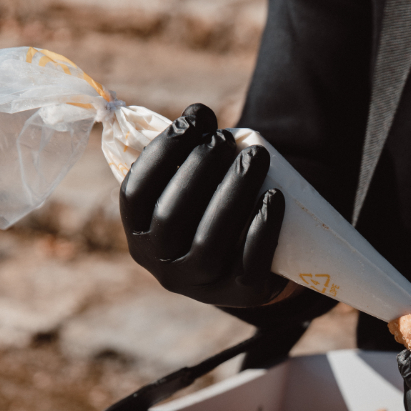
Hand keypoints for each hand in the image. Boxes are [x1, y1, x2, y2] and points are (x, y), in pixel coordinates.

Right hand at [120, 103, 286, 309]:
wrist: (248, 266)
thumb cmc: (211, 212)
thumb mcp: (187, 189)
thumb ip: (183, 158)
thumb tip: (199, 114)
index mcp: (139, 234)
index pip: (136, 193)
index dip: (162, 153)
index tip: (193, 120)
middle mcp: (161, 265)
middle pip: (173, 217)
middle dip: (200, 170)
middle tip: (226, 140)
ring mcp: (199, 286)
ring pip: (209, 243)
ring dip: (233, 194)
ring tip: (256, 158)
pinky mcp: (240, 295)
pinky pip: (248, 265)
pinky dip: (262, 229)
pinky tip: (274, 197)